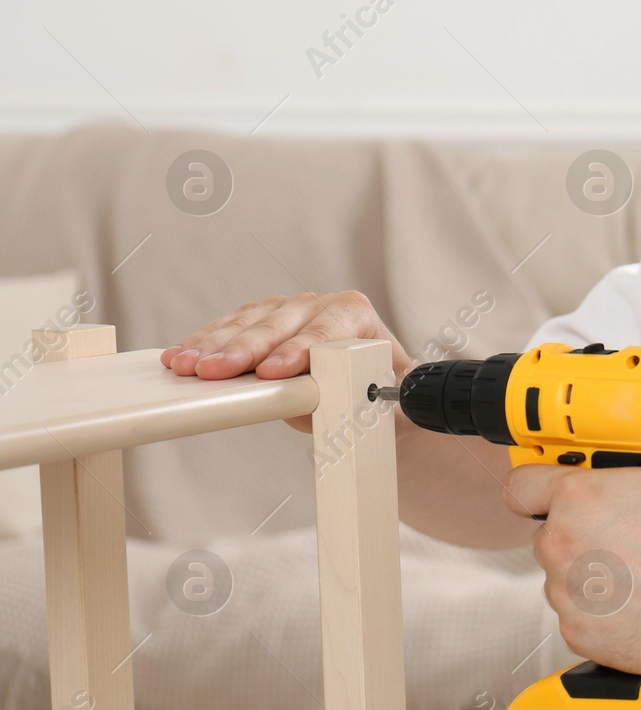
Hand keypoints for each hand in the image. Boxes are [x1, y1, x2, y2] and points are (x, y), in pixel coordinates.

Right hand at [162, 291, 411, 433]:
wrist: (375, 397)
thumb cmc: (385, 400)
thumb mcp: (392, 405)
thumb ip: (377, 400)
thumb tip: (349, 400)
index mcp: (356, 315)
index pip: (325, 331)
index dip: (298, 351)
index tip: (272, 373)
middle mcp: (320, 304)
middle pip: (277, 325)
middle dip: (244, 350)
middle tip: (215, 372)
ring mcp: (287, 310)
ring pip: (247, 324)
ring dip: (214, 346)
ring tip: (186, 366)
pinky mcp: (260, 321)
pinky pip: (228, 328)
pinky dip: (204, 343)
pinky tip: (180, 356)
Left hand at [502, 461, 640, 674]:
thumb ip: (629, 468)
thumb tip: (624, 463)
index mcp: (579, 497)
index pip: (520, 486)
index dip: (535, 488)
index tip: (540, 494)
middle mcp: (564, 544)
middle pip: (548, 537)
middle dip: (577, 538)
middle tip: (619, 541)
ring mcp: (569, 593)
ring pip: (563, 581)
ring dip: (590, 579)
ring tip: (637, 577)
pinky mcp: (580, 633)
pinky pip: (579, 618)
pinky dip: (602, 615)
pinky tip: (638, 604)